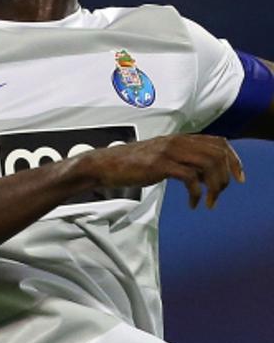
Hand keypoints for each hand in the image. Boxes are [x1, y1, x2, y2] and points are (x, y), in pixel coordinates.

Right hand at [82, 134, 244, 208]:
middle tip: (220, 194)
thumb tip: (205, 175)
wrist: (104, 165)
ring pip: (208, 165)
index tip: (238, 178)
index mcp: (180, 138)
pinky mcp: (159, 165)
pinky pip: (190, 178)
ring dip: (214, 187)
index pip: (219, 143)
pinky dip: (197, 194)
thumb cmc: (131, 164)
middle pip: (218, 154)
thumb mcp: (162, 157)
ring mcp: (168, 152)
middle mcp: (178, 142)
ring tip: (208, 202)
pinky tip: (192, 204)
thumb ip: (183, 160)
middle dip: (226, 177)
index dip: (234, 160)